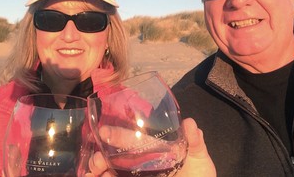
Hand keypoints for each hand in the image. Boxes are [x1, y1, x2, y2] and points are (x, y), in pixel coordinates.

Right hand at [88, 118, 215, 176]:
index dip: (117, 136)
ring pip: (109, 171)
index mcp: (153, 152)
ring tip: (94, 171)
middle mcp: (139, 165)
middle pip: (114, 158)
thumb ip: (195, 143)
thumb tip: (190, 122)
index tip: (104, 131)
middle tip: (97, 158)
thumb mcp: (199, 160)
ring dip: (98, 169)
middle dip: (101, 156)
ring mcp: (134, 176)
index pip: (132, 142)